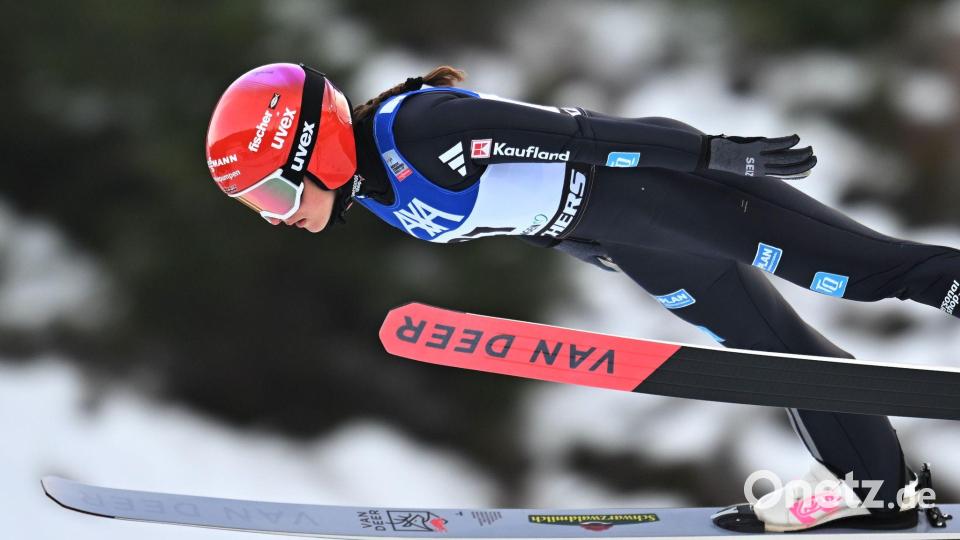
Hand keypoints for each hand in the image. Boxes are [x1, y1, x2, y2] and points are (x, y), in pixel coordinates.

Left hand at [701, 134, 816, 179]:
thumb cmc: (725, 156)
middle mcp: (760, 167)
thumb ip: (757, 160)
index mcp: (757, 173)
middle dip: (803, 165)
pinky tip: (797, 138)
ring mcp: (758, 157)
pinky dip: (788, 142)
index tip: (809, 172)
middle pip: (787, 168)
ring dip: (800, 154)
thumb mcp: (742, 162)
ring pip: (785, 158)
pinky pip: (776, 145)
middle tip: (815, 159)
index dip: (797, 174)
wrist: (710, 155)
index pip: (782, 175)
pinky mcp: (755, 146)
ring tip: (811, 149)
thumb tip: (767, 156)